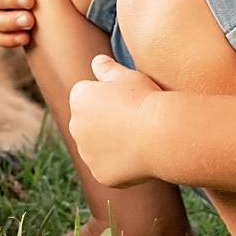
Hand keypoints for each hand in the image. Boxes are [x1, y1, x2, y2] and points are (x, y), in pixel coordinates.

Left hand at [67, 55, 163, 187]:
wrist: (161, 133)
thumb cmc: (145, 99)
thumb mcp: (128, 76)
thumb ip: (107, 69)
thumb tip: (96, 61)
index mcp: (78, 97)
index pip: (89, 96)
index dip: (112, 98)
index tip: (129, 101)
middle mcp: (75, 125)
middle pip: (89, 123)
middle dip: (105, 122)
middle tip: (134, 121)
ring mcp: (86, 152)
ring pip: (97, 147)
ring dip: (110, 144)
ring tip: (137, 139)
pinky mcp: (99, 174)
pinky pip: (108, 168)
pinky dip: (119, 165)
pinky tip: (138, 157)